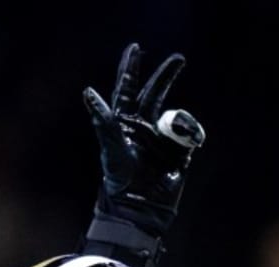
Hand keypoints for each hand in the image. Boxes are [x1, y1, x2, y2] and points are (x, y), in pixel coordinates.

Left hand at [84, 42, 205, 237]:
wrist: (142, 207)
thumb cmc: (120, 180)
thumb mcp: (111, 148)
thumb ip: (103, 120)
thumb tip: (87, 91)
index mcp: (124, 121)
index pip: (128, 88)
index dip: (131, 68)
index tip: (136, 48)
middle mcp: (144, 126)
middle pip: (156, 93)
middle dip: (166, 75)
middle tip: (179, 59)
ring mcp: (163, 139)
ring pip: (175, 115)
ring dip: (177, 120)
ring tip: (174, 137)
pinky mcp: (180, 153)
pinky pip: (190, 135)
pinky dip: (191, 135)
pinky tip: (189, 141)